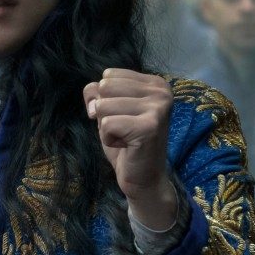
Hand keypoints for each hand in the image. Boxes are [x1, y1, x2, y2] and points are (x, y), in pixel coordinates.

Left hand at [84, 69, 176, 228]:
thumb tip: (93, 103)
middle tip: (124, 129)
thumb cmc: (126, 142)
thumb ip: (97, 94)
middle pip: (105, 88)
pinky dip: (108, 139)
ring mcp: (157, 108)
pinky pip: (106, 124)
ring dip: (106, 127)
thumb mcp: (109, 110)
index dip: (105, 99)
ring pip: (103, 106)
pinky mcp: (149, 127)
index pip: (108, 75)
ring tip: (125, 138)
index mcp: (155, 83)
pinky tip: (126, 146)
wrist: (144, 179)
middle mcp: (161, 91)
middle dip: (105, 112)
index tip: (124, 117)